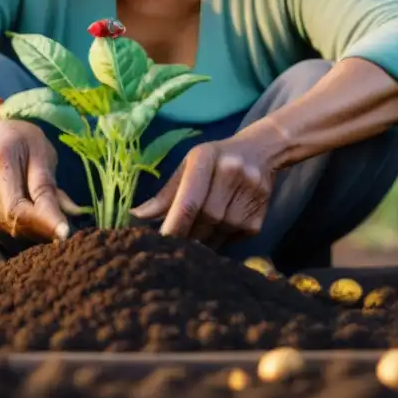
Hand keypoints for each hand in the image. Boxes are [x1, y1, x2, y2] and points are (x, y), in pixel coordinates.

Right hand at [0, 108, 81, 242]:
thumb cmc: (20, 138)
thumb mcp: (42, 152)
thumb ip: (51, 187)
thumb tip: (72, 216)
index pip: (17, 207)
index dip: (42, 222)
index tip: (65, 234)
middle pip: (15, 221)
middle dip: (43, 225)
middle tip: (63, 221)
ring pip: (10, 228)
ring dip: (32, 225)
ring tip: (43, 206)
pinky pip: (2, 225)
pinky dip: (20, 222)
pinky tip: (27, 206)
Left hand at [129, 136, 279, 248]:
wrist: (262, 151)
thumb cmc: (214, 160)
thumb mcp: (188, 166)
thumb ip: (165, 194)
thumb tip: (135, 217)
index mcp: (206, 158)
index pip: (189, 201)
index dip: (173, 226)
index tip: (158, 244)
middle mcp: (230, 174)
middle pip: (203, 219)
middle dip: (185, 235)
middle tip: (171, 245)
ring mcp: (249, 196)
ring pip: (217, 233)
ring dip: (200, 242)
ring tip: (190, 240)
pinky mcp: (259, 218)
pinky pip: (231, 241)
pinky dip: (216, 243)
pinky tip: (211, 234)